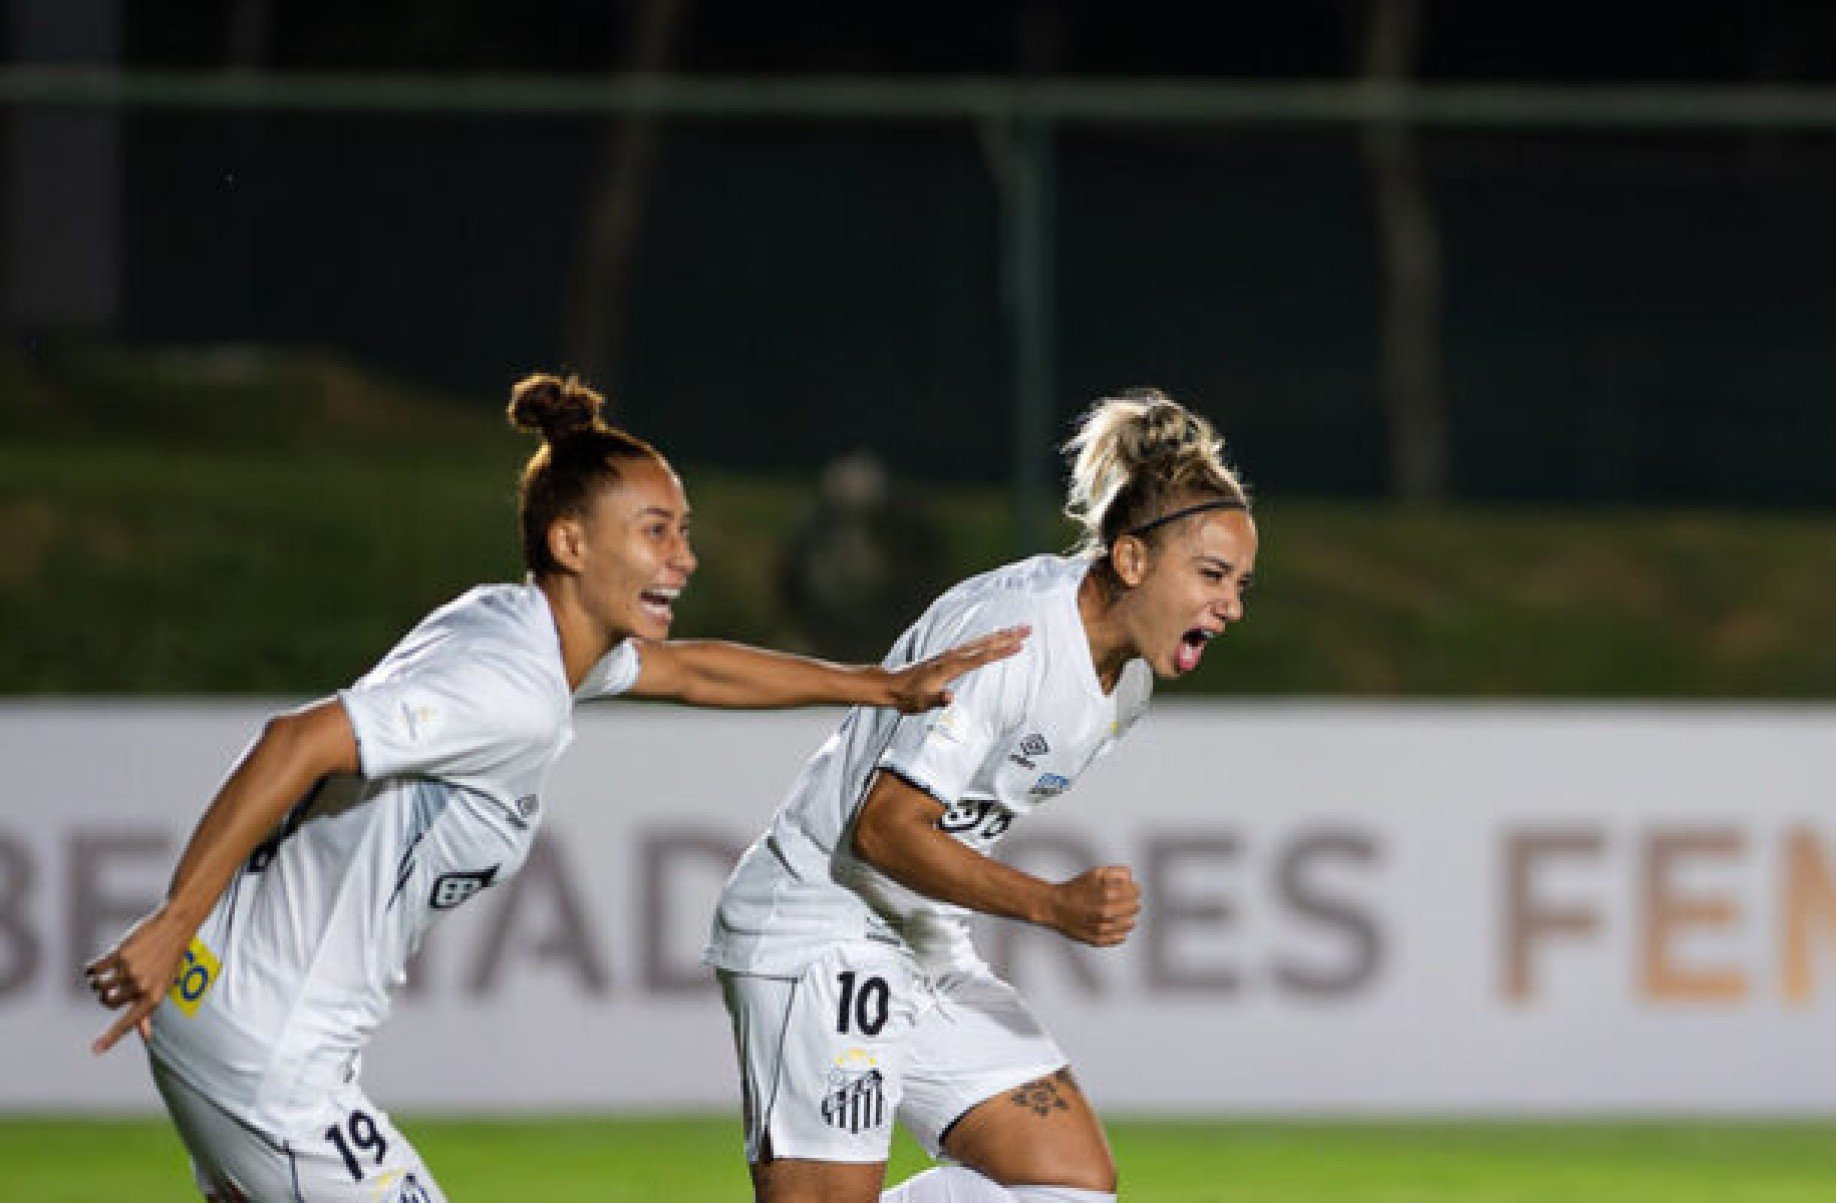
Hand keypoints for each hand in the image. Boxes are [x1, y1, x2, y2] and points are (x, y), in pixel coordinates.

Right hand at [85, 909, 189, 1054]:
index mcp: (154, 998)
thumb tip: (146, 1037)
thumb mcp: (163, 986)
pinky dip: (91, 969)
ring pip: (98, 986)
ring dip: (97, 981)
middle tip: (115, 982)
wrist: (176, 925)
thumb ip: (149, 1011)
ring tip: (109, 971)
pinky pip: (94, 969)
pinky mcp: (120, 954)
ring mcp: (131, 971)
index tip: (95, 1050)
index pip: (129, 1023)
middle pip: (106, 1002)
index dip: (111, 1038)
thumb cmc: (169, 959)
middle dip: (105, 995)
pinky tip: (98, 965)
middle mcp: (142, 987)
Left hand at [886, 625, 1029, 713]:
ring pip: (981, 641)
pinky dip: (987, 638)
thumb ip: (937, 699)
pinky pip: (973, 644)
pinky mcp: (948, 656)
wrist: (892, 686)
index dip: (1001, 652)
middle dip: (1007, 636)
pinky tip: (993, 637)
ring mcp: (950, 654)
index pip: (981, 658)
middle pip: (985, 643)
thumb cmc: (908, 696)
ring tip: (1018, 628)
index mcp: (950, 667)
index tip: (1019, 645)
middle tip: (1027, 628)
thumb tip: (950, 697)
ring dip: (1000, 634)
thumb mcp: (922, 702)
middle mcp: (952, 657)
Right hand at [1046, 865, 1140, 946]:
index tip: (1130, 890)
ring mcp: (1103, 928)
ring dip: (1127, 917)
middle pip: (1134, 908)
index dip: (1133, 889)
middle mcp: (1107, 912)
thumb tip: (1131, 878)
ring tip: (1119, 913)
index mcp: (1108, 894)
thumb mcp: (1095, 872)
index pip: (1135, 892)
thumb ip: (1117, 872)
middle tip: (1124, 901)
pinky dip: (1120, 932)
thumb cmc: (1075, 889)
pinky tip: (1115, 925)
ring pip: (1129, 924)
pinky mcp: (1098, 939)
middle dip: (1131, 902)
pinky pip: (1120, 938)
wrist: (1056, 906)